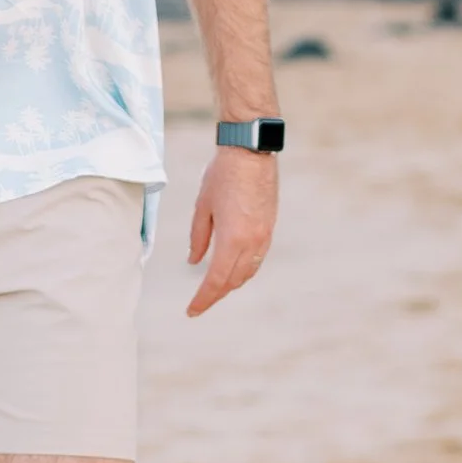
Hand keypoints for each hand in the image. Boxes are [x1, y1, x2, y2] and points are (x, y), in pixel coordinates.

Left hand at [185, 145, 278, 315]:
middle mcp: (252, 242)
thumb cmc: (222, 175)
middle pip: (233, 281)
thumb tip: (194, 262)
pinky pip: (257, 259)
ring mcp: (264, 236)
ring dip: (231, 284)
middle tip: (199, 303)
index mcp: (233, 239)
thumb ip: (199, 238)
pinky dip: (243, 270)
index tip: (192, 311)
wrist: (251, 151)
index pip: (216, 281)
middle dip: (216, 295)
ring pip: (248, 272)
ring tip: (214, 289)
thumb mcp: (202, 208)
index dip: (204, 299)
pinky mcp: (270, 227)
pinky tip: (232, 270)